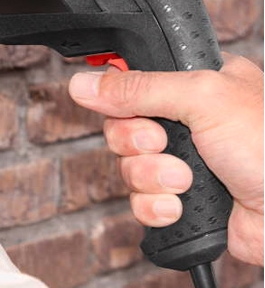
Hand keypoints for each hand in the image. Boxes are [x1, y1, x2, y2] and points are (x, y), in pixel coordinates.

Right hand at [68, 53, 262, 266]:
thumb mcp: (203, 98)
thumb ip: (140, 87)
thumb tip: (83, 84)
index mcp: (193, 85)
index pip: (131, 80)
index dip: (118, 94)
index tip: (123, 104)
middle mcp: (183, 121)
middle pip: (120, 126)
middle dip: (137, 141)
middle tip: (163, 141)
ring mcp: (180, 162)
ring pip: (127, 167)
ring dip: (151, 177)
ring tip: (185, 180)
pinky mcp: (179, 200)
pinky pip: (140, 202)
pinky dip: (156, 207)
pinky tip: (180, 206)